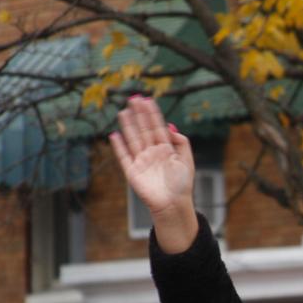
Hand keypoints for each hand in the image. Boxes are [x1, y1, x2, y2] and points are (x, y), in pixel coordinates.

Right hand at [109, 96, 194, 217]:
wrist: (173, 204)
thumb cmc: (182, 185)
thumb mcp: (187, 161)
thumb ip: (182, 143)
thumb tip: (171, 127)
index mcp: (166, 150)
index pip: (157, 127)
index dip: (152, 114)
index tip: (147, 99)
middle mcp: (152, 153)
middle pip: (144, 130)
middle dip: (139, 115)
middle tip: (134, 98)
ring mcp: (142, 162)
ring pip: (133, 139)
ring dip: (128, 126)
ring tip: (124, 111)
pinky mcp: (133, 172)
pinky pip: (124, 157)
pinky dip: (119, 147)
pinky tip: (114, 135)